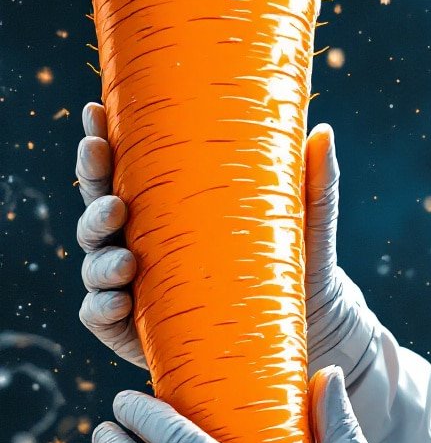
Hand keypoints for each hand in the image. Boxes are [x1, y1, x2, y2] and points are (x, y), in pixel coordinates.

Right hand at [75, 102, 351, 371]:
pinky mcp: (136, 329)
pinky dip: (102, 307)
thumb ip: (315, 180)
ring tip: (128, 261)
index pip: (122, 168)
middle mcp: (141, 240)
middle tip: (117, 203)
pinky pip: (101, 317)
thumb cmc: (296, 258)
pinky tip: (120, 301)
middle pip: (99, 212)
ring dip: (100, 259)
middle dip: (95, 200)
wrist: (308, 321)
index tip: (95, 113)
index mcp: (167, 205)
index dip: (101, 142)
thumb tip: (323, 130)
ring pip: (95, 263)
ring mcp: (135, 284)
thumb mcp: (306, 217)